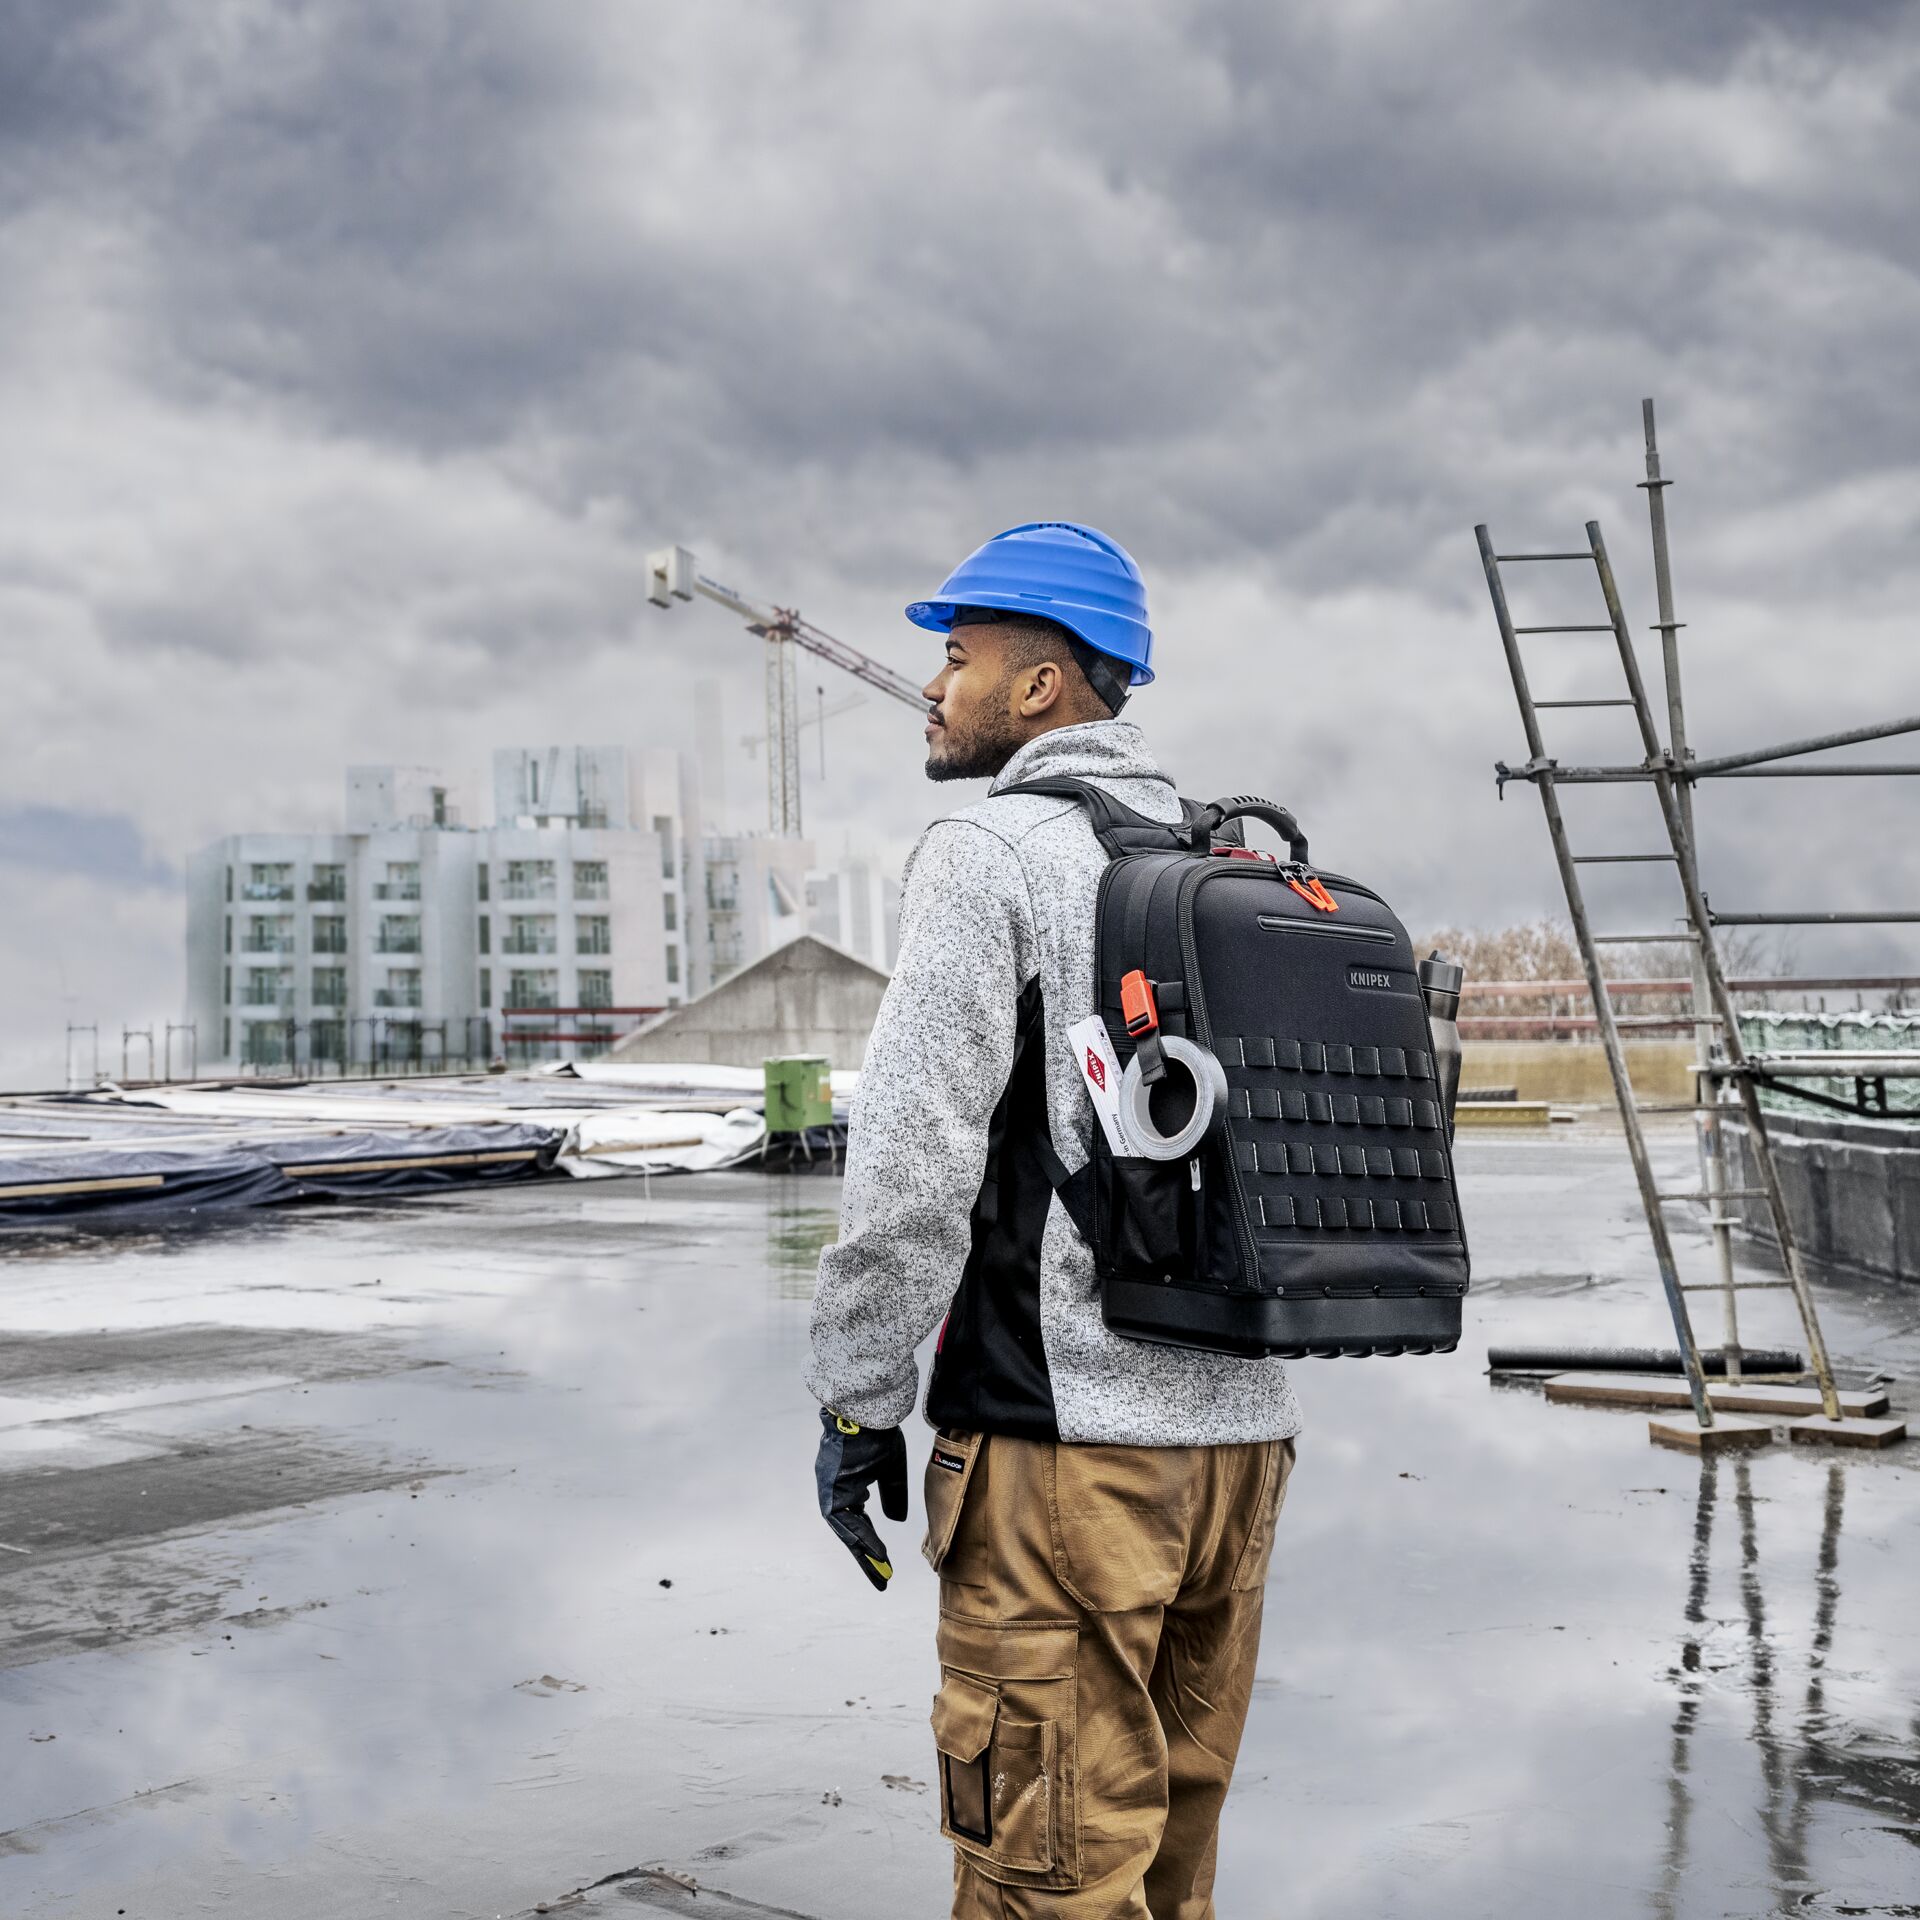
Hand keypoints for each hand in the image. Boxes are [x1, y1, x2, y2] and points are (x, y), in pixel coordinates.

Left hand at [815, 1408, 908, 1590]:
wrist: (867, 1408)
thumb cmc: (877, 1433)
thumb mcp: (890, 1468)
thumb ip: (892, 1493)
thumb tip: (895, 1522)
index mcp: (847, 1485)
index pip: (858, 1522)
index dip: (871, 1544)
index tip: (885, 1564)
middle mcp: (834, 1489)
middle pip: (849, 1531)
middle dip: (866, 1557)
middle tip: (882, 1581)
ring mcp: (828, 1486)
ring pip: (845, 1528)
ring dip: (863, 1550)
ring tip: (880, 1570)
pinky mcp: (828, 1483)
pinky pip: (841, 1518)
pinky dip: (857, 1534)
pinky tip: (871, 1549)